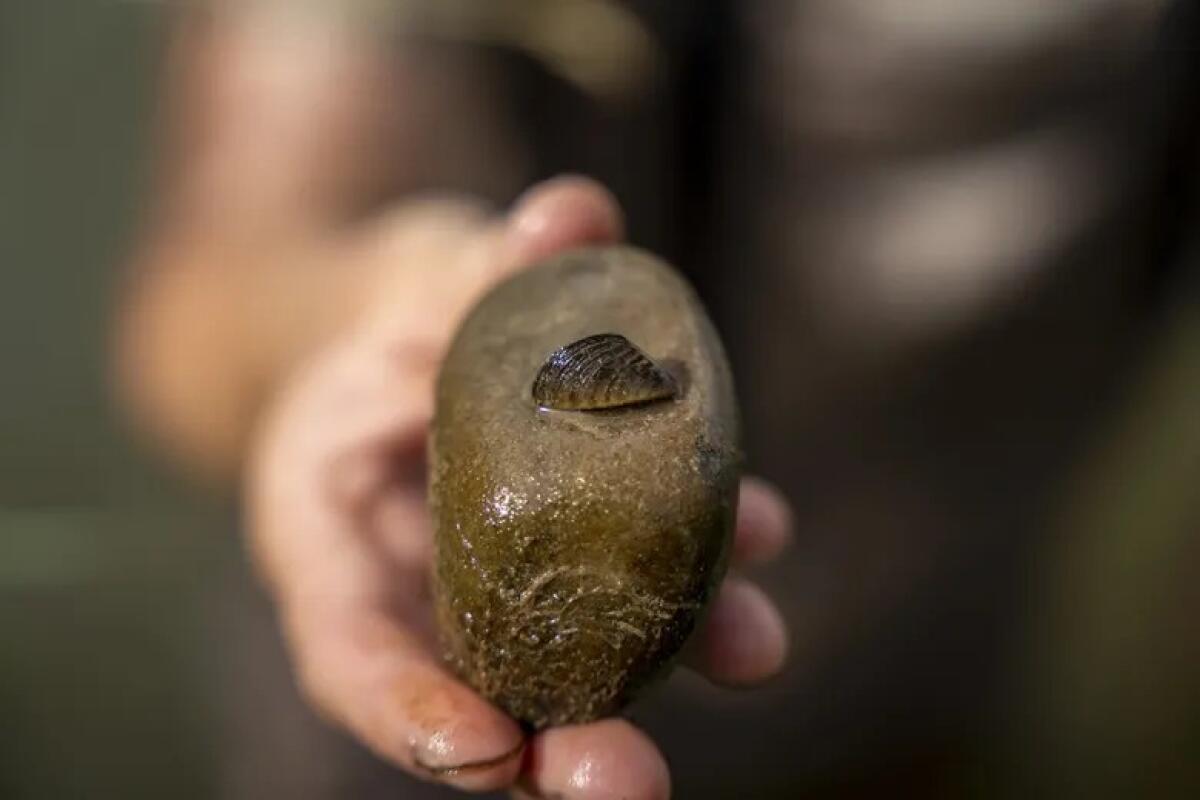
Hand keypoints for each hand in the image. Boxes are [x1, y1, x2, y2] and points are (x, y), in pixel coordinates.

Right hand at [248, 177, 792, 797]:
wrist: (431, 321)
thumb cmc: (392, 308)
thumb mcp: (410, 280)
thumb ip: (480, 259)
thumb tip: (574, 211)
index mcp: (338, 539)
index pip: (351, 650)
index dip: (407, 709)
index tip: (485, 750)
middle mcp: (432, 579)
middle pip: (485, 689)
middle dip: (562, 748)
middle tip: (631, 786)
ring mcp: (519, 570)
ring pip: (586, 644)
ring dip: (672, 654)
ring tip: (756, 647)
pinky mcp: (595, 541)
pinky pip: (646, 564)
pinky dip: (707, 558)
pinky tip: (766, 528)